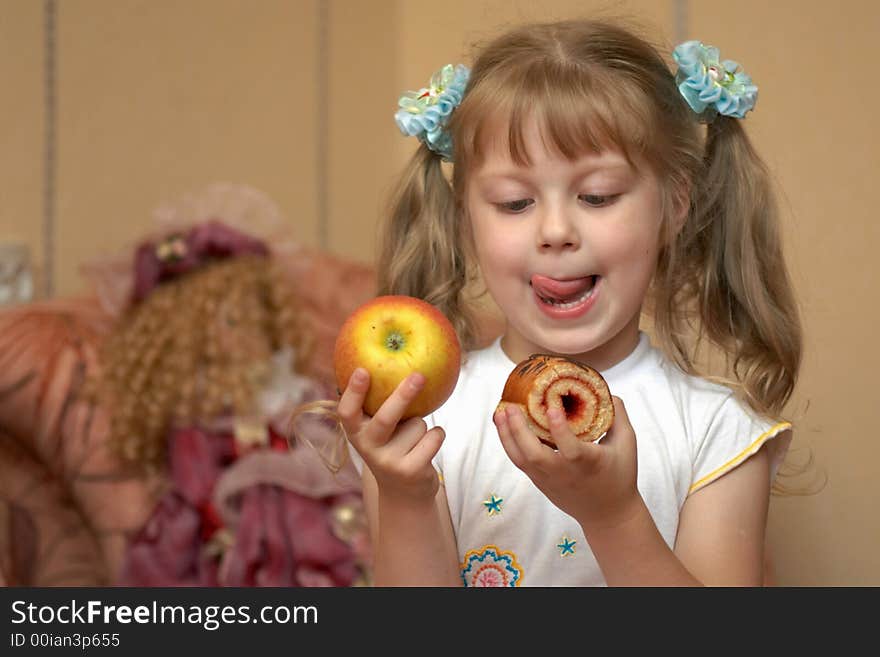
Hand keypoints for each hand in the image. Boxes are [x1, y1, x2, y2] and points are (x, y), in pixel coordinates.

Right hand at [337, 368, 444, 501]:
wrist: (403, 492)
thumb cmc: (391, 445)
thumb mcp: (377, 428)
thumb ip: (377, 403)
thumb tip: (387, 357)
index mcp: (355, 432)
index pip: (347, 411)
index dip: (353, 392)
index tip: (363, 370)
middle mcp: (367, 448)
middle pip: (385, 418)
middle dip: (402, 396)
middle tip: (418, 375)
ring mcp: (389, 462)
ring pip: (418, 424)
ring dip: (422, 425)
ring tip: (413, 439)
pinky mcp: (411, 471)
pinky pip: (434, 436)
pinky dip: (436, 435)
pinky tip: (427, 446)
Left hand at [493, 396, 640, 531]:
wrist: (607, 514)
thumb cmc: (620, 475)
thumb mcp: (627, 444)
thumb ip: (618, 416)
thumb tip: (605, 392)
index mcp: (588, 462)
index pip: (571, 448)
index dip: (560, 429)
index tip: (552, 408)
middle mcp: (564, 472)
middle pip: (534, 454)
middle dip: (518, 430)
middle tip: (510, 406)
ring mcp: (548, 479)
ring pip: (521, 459)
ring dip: (507, 435)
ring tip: (499, 413)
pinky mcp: (539, 482)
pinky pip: (520, 462)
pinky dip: (510, 443)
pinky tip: (504, 425)